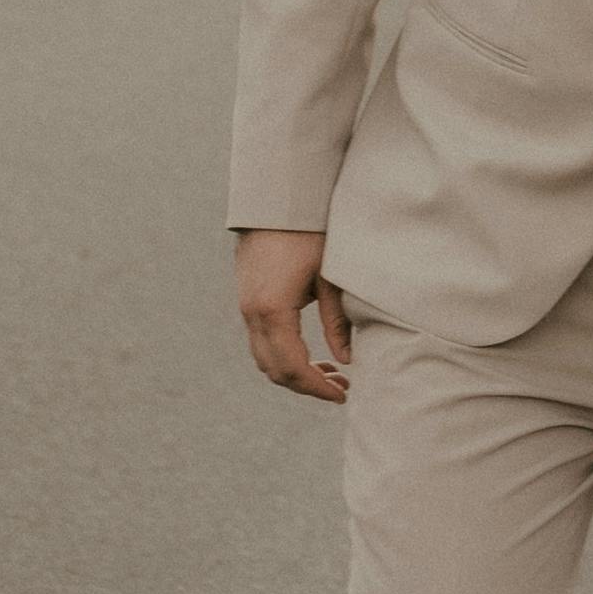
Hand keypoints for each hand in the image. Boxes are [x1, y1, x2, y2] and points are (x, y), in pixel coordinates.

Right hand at [236, 227, 352, 404]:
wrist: (275, 200)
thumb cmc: (309, 233)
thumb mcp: (330, 277)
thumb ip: (336, 321)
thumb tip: (346, 359)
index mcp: (273, 310)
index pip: (293, 367)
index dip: (318, 387)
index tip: (343, 394)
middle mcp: (252, 313)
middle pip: (274, 370)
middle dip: (307, 386)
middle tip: (341, 388)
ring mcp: (245, 307)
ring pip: (264, 359)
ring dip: (293, 373)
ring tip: (330, 373)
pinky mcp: (247, 299)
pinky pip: (260, 341)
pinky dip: (283, 355)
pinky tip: (310, 354)